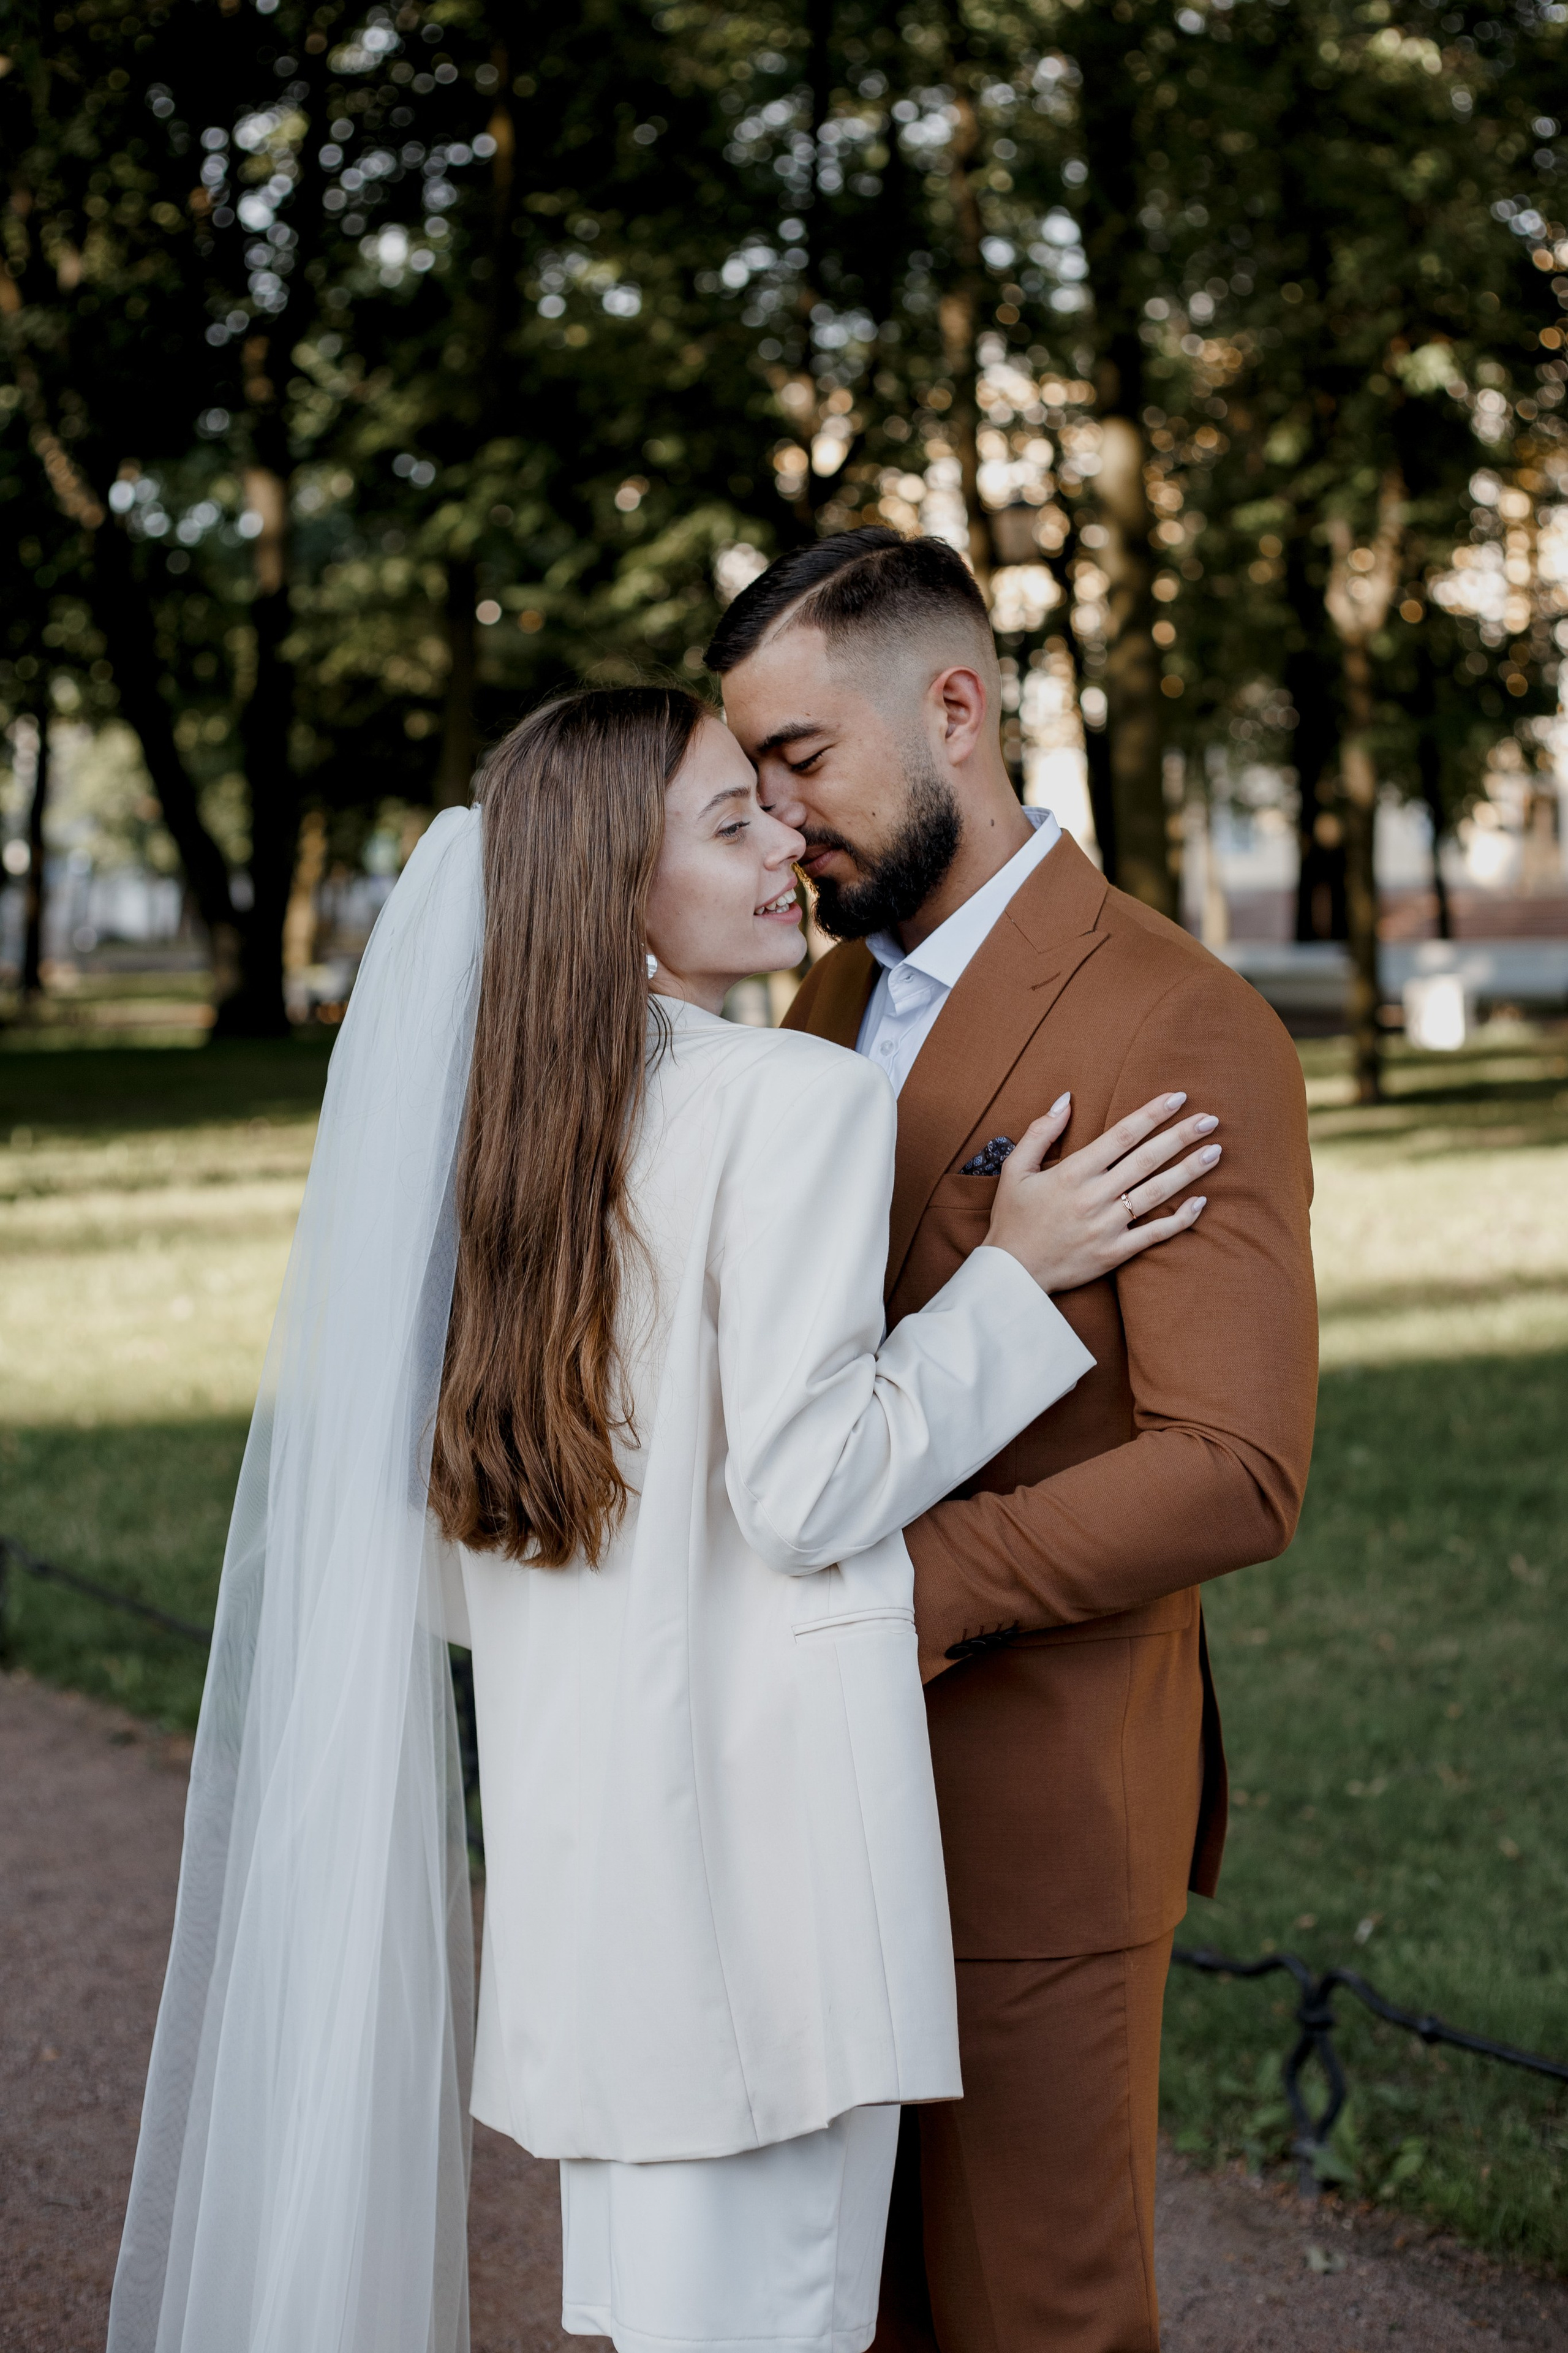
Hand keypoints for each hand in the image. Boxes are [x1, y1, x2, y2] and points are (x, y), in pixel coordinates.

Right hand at [984, 1091, 1218, 1293]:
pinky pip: (1155, 1234)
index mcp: (1071, 1172)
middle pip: (1146, 1159)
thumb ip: (1040, 1131)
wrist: (1012, 1273)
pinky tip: (1201, 1202)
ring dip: (1189, 1171)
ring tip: (1215, 1152)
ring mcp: (1106, 1226)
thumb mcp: (1014, 1169)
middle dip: (1181, 1136)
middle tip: (1210, 1119)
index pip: (1121, 1135)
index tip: (1177, 1097)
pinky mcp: (1114, 1253)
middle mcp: (1093, 1196)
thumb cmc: (1013, 1218)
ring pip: (1157, 1193)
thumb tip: (1066, 1099)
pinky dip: (1181, 1220)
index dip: (1151, 1114)